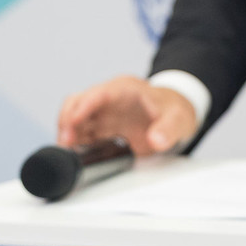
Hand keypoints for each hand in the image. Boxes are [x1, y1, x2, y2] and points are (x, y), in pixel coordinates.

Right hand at [56, 76, 196, 155]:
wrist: (174, 115)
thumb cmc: (173, 111)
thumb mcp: (178, 119)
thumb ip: (168, 129)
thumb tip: (156, 140)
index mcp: (124, 89)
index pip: (99, 94)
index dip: (84, 106)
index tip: (73, 122)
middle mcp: (108, 99)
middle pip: (77, 102)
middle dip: (68, 121)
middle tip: (67, 143)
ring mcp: (102, 113)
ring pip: (73, 117)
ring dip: (67, 134)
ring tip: (68, 154)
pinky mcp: (100, 128)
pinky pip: (80, 133)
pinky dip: (74, 144)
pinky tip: (74, 155)